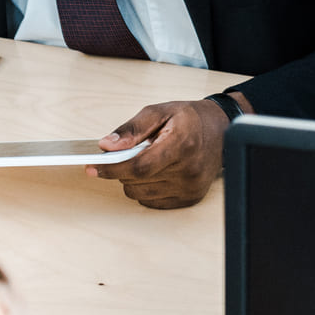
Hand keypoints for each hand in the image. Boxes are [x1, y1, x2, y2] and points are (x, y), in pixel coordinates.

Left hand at [90, 97, 239, 208]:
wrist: (222, 131)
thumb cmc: (191, 120)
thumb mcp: (159, 112)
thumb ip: (131, 129)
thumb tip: (107, 146)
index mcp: (181, 145)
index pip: (138, 167)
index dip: (111, 169)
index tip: (92, 167)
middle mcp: (189, 170)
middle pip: (136, 182)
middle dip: (122, 169)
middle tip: (127, 154)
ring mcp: (190, 187)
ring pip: (140, 194)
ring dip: (133, 180)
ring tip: (147, 161)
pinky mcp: (190, 198)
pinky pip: (151, 202)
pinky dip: (145, 189)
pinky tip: (156, 173)